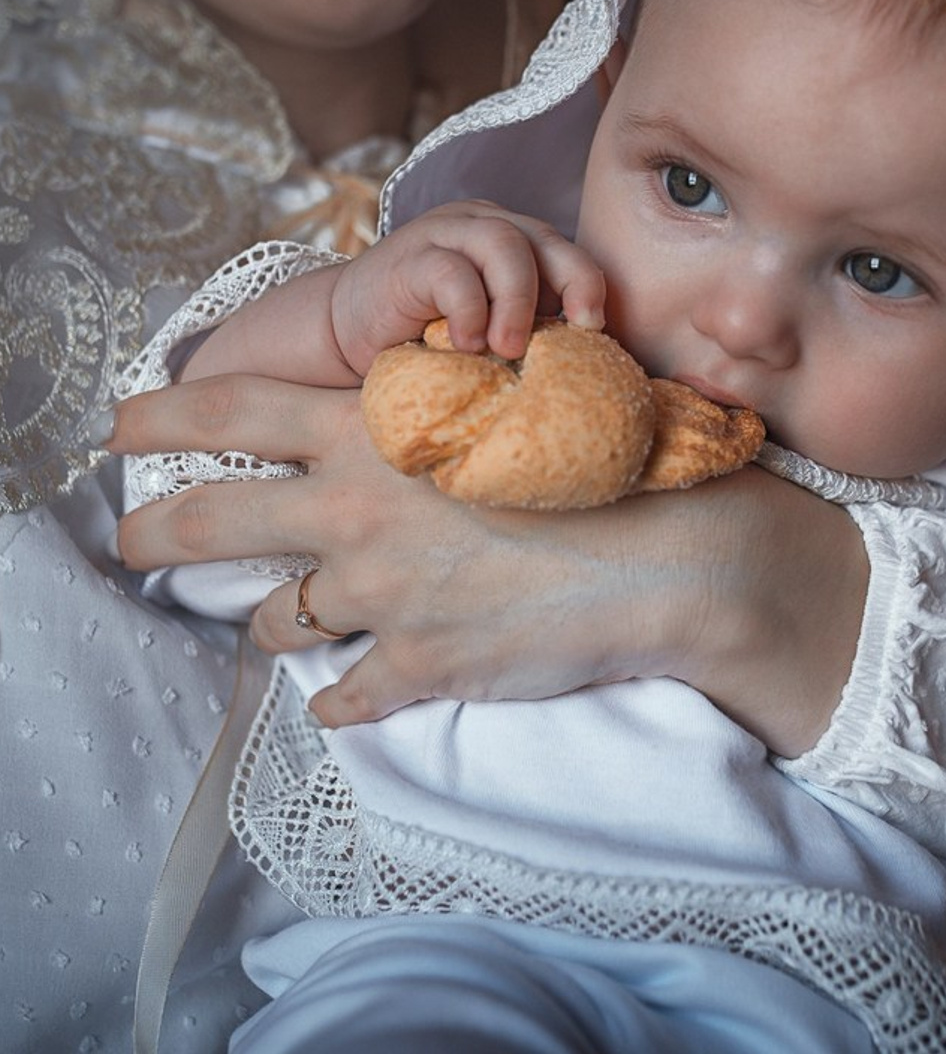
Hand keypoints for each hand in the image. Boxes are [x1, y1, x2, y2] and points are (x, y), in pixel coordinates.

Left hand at [109, 375, 864, 754]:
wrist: (668, 554)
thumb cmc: (603, 458)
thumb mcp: (508, 403)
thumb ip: (426, 410)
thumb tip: (383, 425)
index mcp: (376, 433)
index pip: (233, 411)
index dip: (163, 416)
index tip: (121, 427)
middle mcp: (358, 513)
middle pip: (213, 520)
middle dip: (155, 529)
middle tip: (131, 540)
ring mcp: (383, 597)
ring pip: (283, 617)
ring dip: (280, 617)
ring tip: (298, 617)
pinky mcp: (420, 666)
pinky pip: (350, 695)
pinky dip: (345, 697)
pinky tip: (352, 698)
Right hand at [330, 200, 606, 370]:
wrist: (343, 335)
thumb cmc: (426, 340)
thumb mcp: (490, 331)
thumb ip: (528, 329)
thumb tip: (584, 365)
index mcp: (510, 239)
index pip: (562, 250)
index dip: (587, 283)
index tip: (595, 328)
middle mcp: (480, 226)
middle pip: (542, 238)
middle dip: (571, 282)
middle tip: (578, 330)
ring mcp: (442, 235)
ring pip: (501, 243)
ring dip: (517, 298)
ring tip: (509, 347)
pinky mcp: (407, 259)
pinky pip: (450, 270)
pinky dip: (467, 309)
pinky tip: (465, 346)